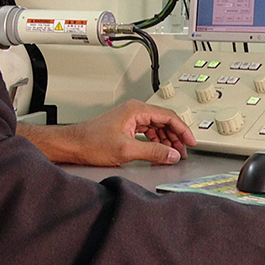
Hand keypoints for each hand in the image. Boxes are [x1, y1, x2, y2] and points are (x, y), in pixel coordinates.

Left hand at [18, 99, 196, 165]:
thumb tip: (172, 154)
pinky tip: (159, 151)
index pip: (168, 116)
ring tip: (173, 154)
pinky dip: (156, 141)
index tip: (191, 142)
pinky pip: (149, 131)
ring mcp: (131, 117)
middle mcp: (135, 110)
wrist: (73, 145)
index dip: (183, 130)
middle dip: (176, 137)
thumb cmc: (92, 143)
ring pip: (157, 127)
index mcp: (137, 110)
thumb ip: (153, 152)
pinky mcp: (127, 126)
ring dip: (167, 140)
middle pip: (164, 121)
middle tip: (183, 152)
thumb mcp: (126, 150)